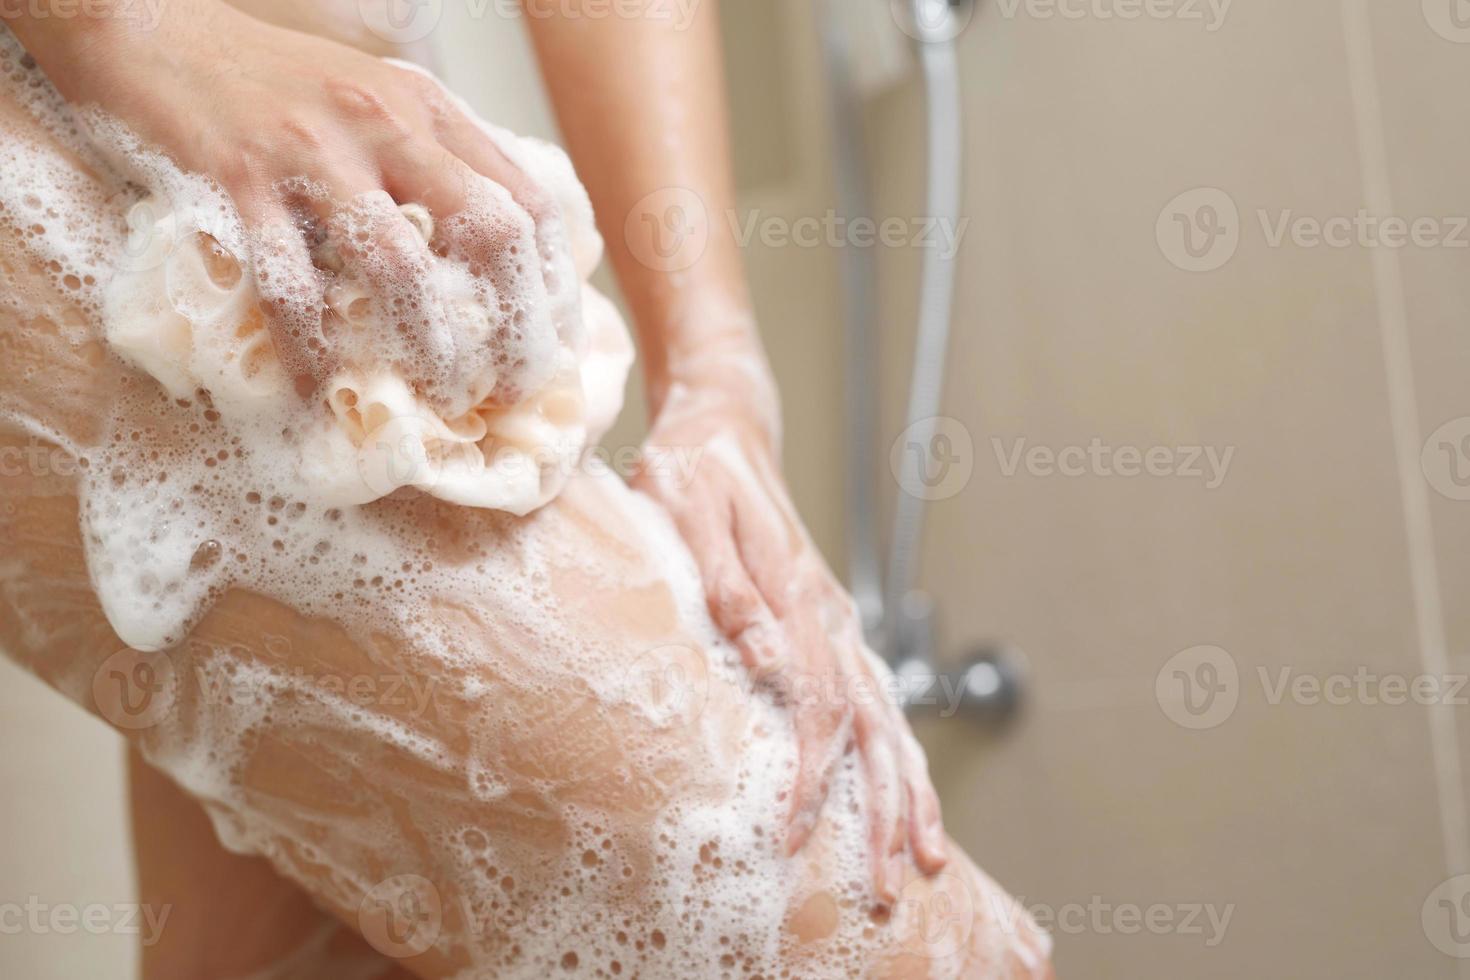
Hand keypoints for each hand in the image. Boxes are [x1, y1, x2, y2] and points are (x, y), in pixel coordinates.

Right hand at [16, 0, 562, 403]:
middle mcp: (385, 121)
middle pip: (490, 231)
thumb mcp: (377, 103)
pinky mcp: (239, 180)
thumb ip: (436, 163)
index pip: (526, 201)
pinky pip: (288, 282)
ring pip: (399, 263)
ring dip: (428, 344)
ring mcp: (313, 149)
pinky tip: (316, 386)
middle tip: (511, 387)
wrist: (147, 33)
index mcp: (427, 109)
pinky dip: (308, 345)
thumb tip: (502, 258)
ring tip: (440, 396)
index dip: (552, 284)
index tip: (553, 345)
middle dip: (513, 322)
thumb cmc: (272, 87)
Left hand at [632, 353, 948, 906]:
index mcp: (798, 596)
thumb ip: (727, 585)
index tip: (790, 839)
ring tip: (920, 858)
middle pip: (870, 729)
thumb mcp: (689, 511)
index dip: (808, 779)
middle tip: (884, 885)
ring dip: (904, 792)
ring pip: (887, 720)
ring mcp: (837, 622)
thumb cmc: (695, 470)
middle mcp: (829, 617)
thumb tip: (765, 659)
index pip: (817, 707)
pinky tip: (900, 793)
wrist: (727, 427)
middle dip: (880, 811)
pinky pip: (874, 701)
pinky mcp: (830, 625)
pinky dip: (894, 756)